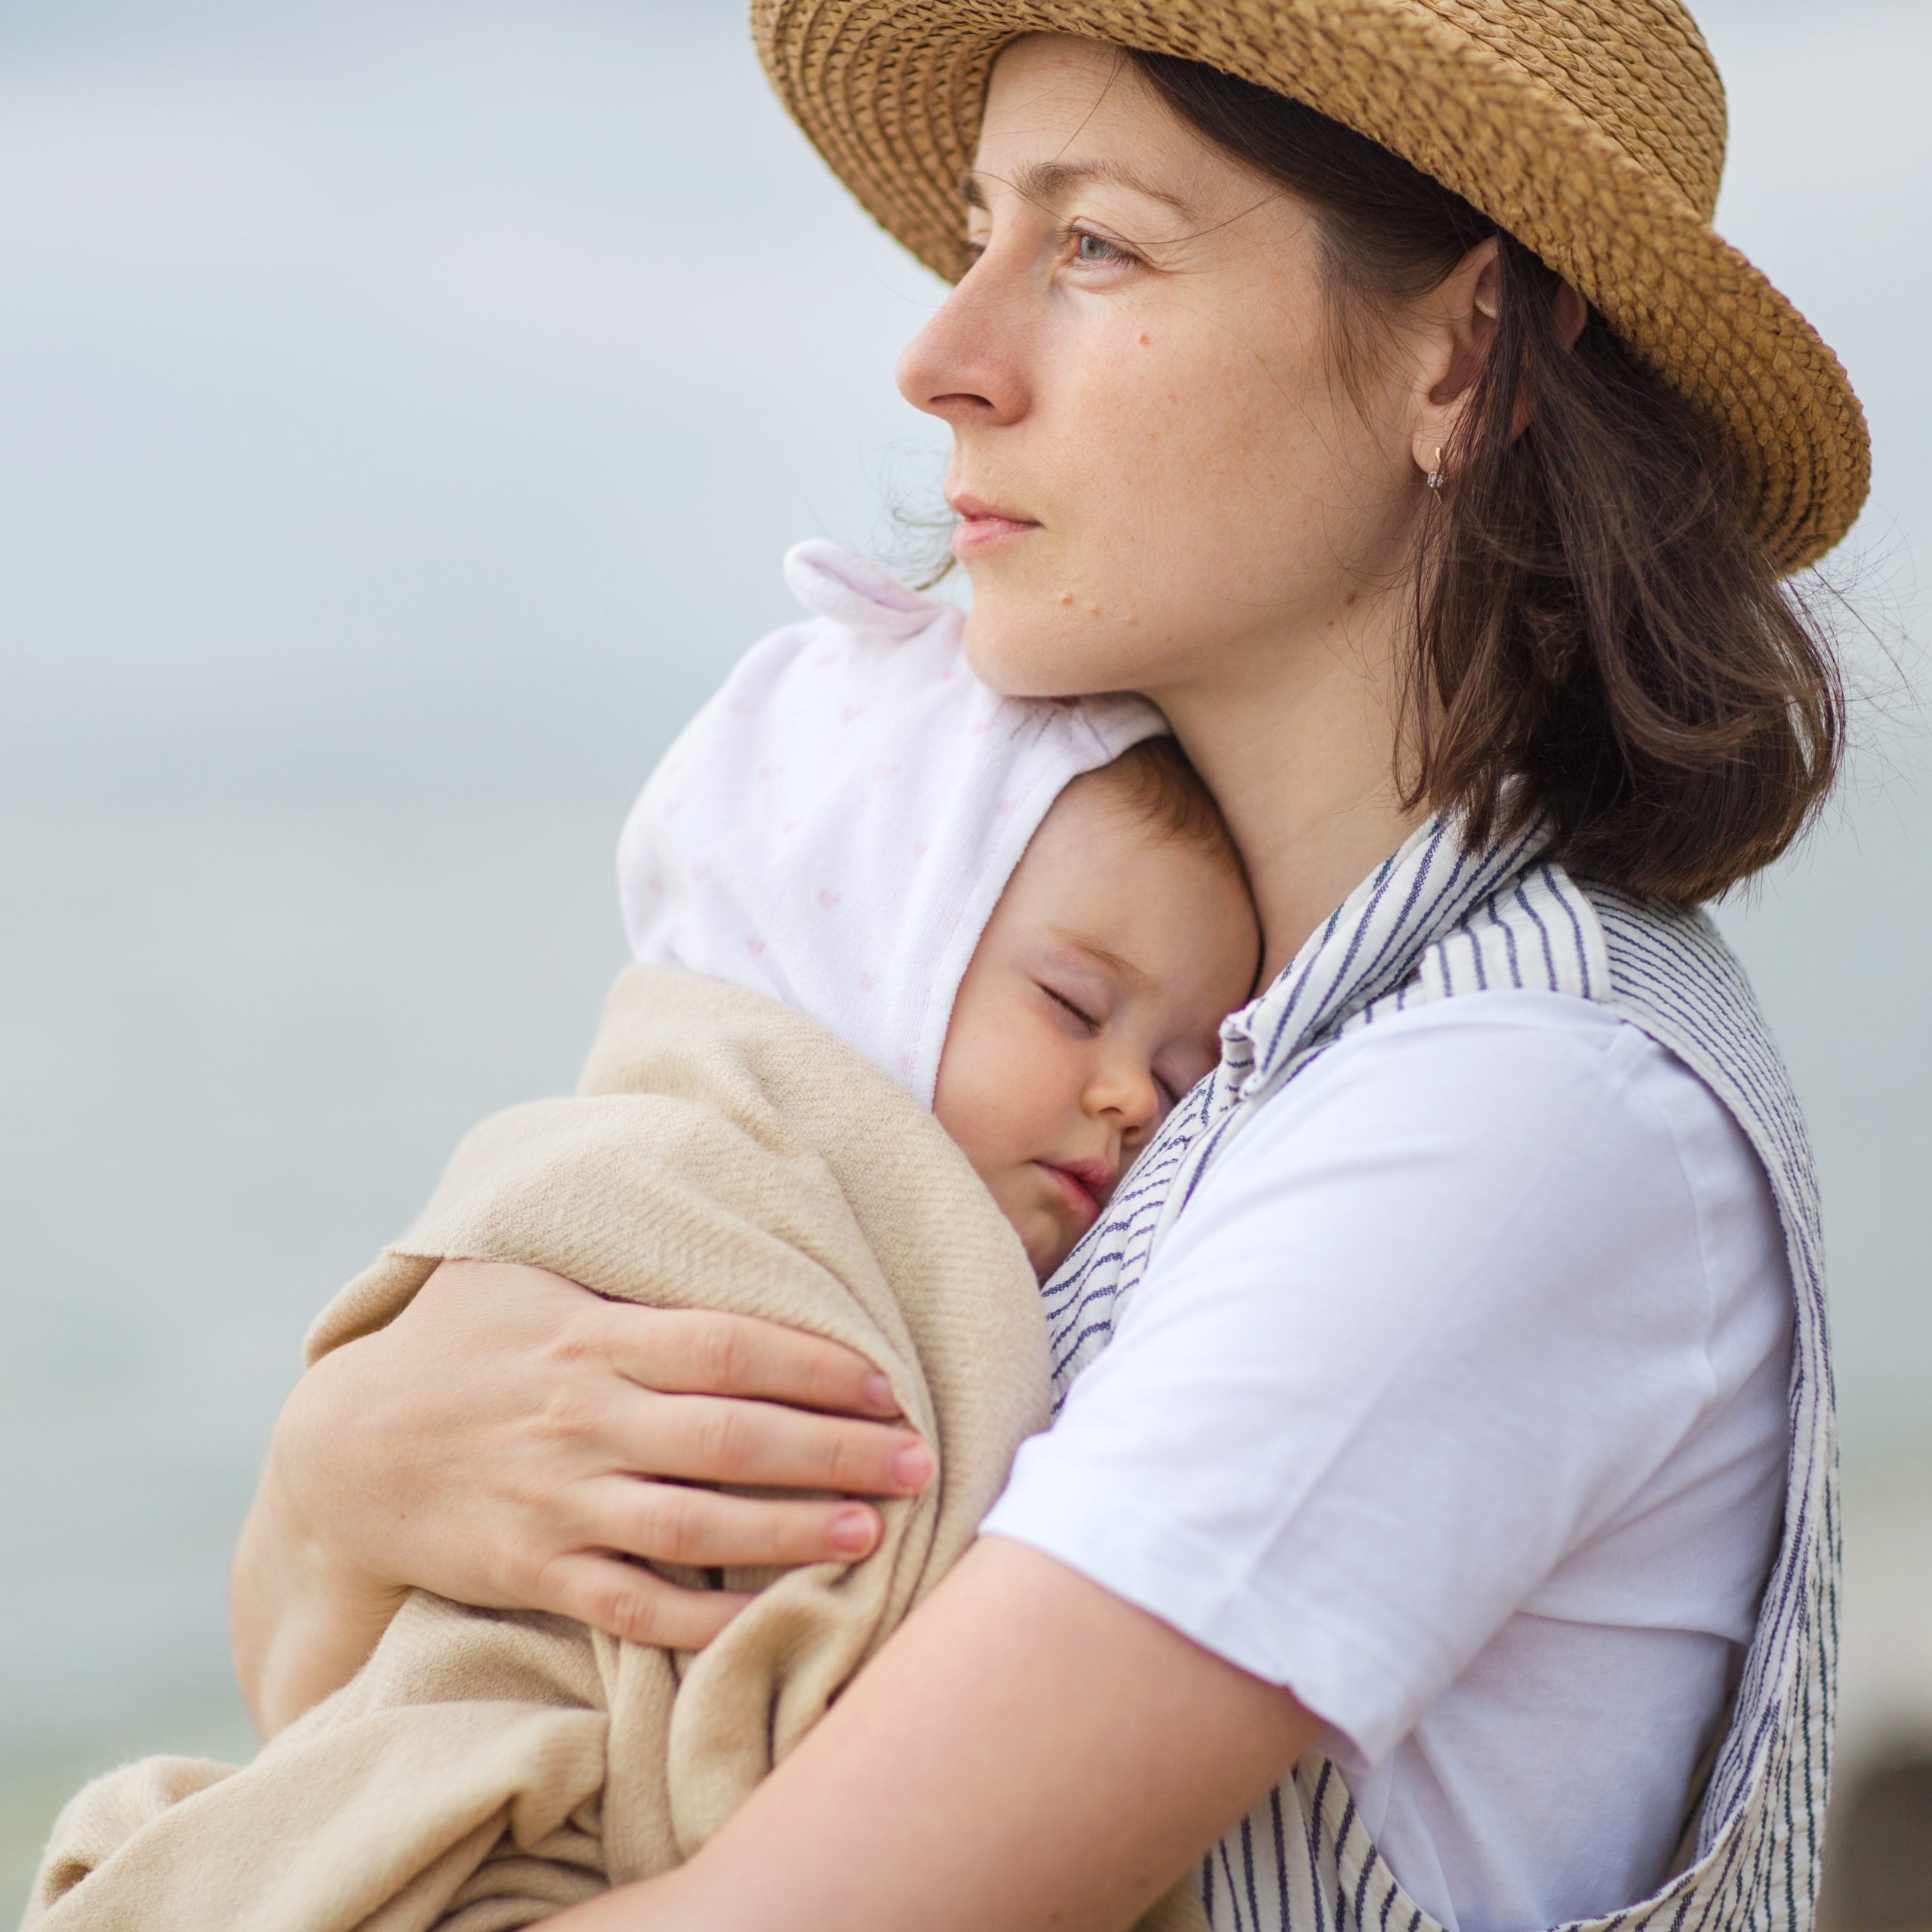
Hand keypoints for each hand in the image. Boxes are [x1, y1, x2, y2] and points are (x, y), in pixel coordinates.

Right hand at [233, 1260, 931, 1727]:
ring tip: (874, 1532)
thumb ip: (613, 1260)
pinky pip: (631, 1603)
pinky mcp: (533, 1570)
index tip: (889, 1382)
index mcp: (590, 1334)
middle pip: (733, 1436)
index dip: (818, 1365)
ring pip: (694, 1522)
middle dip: (836, 1449)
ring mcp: (557, 1499)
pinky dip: (701, 1615)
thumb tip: (712, 1203)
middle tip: (921, 1459)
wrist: (343, 1450)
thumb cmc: (453, 1343)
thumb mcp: (518, 1272)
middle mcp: (582, 1416)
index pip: (730, 1346)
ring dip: (790, 1530)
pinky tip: (768, 1614)